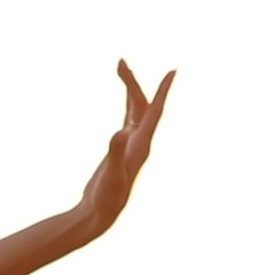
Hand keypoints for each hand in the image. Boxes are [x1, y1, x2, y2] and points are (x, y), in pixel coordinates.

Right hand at [76, 60, 174, 237]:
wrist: (101, 213)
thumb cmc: (107, 197)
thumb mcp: (112, 175)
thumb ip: (116, 153)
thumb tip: (120, 132)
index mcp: (142, 146)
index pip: (155, 112)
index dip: (163, 91)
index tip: (173, 71)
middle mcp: (141, 142)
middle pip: (143, 105)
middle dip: (133, 83)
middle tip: (120, 62)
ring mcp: (132, 144)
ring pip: (136, 108)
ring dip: (130, 88)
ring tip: (119, 66)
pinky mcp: (124, 147)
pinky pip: (129, 116)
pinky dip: (127, 102)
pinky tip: (124, 94)